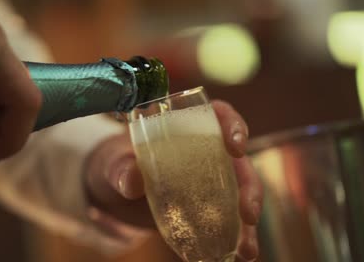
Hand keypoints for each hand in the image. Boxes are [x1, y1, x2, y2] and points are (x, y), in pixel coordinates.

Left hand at [85, 100, 262, 260]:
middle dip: (250, 188)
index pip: (219, 115)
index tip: (236, 148)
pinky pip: (228, 219)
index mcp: (186, 127)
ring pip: (240, 194)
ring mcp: (209, 180)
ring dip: (248, 223)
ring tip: (246, 250)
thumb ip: (121, 169)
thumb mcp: (115, 164)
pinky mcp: (206, 205)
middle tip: (248, 214)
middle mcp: (205, 151)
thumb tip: (132, 180)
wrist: (113, 191)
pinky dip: (236, 237)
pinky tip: (238, 255)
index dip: (234, 127)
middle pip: (239, 161)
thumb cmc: (117, 164)